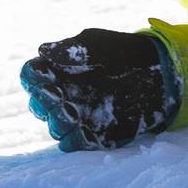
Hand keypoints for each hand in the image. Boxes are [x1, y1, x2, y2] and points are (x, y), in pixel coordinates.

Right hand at [21, 28, 180, 150]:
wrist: (155, 72)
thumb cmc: (121, 52)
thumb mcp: (97, 44)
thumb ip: (72, 49)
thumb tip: (43, 50)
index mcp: (56, 71)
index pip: (32, 76)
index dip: (34, 76)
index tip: (44, 74)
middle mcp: (60, 96)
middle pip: (39, 105)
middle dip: (44, 101)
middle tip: (56, 95)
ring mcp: (75, 117)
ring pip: (54, 127)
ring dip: (59, 122)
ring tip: (71, 113)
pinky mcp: (91, 135)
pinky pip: (73, 143)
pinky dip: (75, 140)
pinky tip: (84, 131)